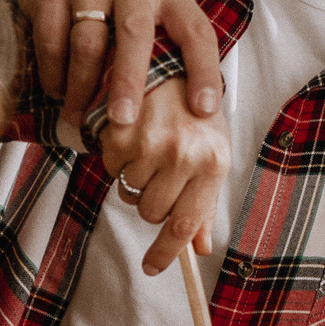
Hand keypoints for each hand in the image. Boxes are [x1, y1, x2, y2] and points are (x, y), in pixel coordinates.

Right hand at [19, 0, 222, 126]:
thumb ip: (168, 40)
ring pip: (87, 45)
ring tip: (79, 116)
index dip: (204, 70)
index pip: (195, 30)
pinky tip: (57, 90)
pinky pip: (52, 42)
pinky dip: (54, 73)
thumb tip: (186, 108)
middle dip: (128, 81)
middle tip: (123, 119)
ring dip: (82, 88)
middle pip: (134, 35)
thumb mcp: (152, 1)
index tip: (204, 108)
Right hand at [98, 77, 228, 273]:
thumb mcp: (211, 150)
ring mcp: (151, 143)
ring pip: (128, 191)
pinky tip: (132, 133)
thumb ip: (204, 202)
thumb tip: (200, 247)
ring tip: (147, 145)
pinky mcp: (121, 131)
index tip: (152, 268)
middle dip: (150, 200)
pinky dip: (117, 156)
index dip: (166, 254)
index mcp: (214, 162)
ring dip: (133, 176)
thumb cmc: (193, 108)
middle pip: (152, 212)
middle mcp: (185, 155)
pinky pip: (110, 166)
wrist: (168, 57)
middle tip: (157, 171)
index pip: (185, 224)